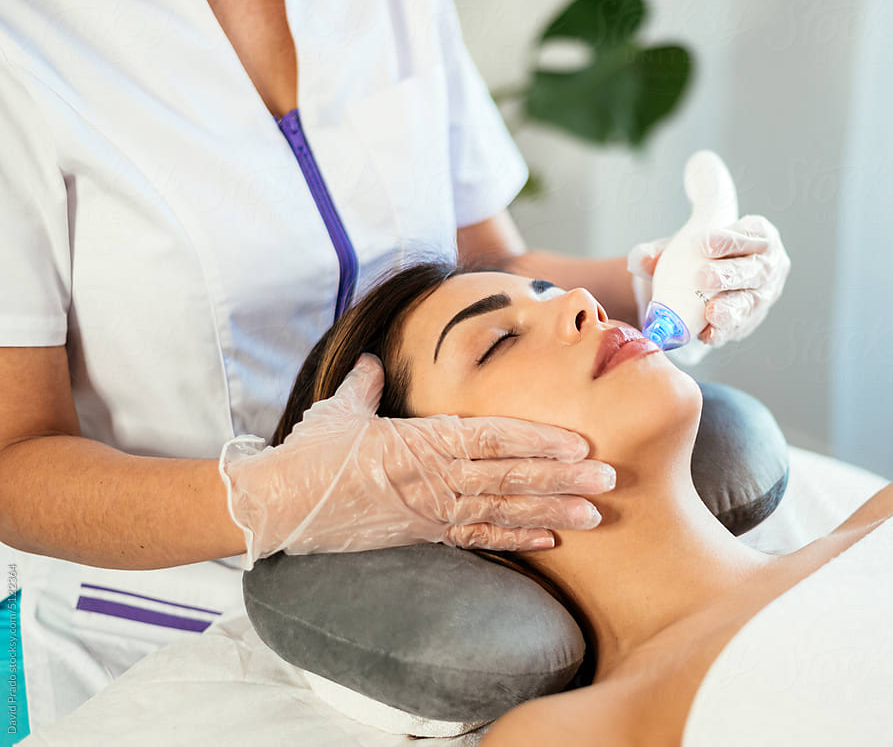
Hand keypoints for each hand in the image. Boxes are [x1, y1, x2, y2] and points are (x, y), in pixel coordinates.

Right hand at [219, 354, 615, 567]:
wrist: (275, 504)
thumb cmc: (307, 454)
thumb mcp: (339, 408)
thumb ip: (365, 382)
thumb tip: (371, 358)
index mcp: (423, 438)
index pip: (494, 436)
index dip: (540, 440)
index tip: (579, 443)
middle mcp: (435, 475)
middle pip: (512, 475)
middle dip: (564, 478)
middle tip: (610, 479)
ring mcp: (431, 509)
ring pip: (503, 509)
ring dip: (552, 512)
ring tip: (594, 515)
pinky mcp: (422, 535)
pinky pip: (476, 539)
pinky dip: (515, 541)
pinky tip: (550, 542)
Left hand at [627, 214, 790, 346]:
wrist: (705, 280)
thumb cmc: (698, 255)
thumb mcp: (680, 245)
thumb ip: (659, 249)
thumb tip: (640, 259)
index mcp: (759, 235)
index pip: (749, 233)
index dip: (728, 239)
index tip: (700, 242)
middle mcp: (768, 266)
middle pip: (754, 270)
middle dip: (730, 274)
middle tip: (703, 278)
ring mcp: (764, 295)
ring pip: (750, 303)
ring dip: (731, 309)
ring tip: (712, 313)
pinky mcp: (752, 320)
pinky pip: (741, 328)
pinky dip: (723, 331)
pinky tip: (708, 334)